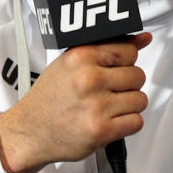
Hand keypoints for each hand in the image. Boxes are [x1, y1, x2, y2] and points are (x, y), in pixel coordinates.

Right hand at [0, 33, 151, 172]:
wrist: (30, 132)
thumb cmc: (49, 99)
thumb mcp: (71, 63)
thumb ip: (107, 48)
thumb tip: (143, 39)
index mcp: (80, 56)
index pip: (129, 51)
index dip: (123, 64)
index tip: (113, 72)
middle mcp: (88, 78)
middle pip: (138, 76)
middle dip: (126, 86)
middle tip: (107, 93)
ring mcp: (96, 105)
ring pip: (140, 100)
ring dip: (127, 106)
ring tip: (106, 108)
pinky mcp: (102, 130)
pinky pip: (137, 122)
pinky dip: (126, 124)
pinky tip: (109, 121)